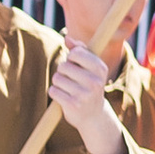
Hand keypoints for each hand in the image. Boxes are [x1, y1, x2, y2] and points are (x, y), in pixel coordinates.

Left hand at [52, 38, 126, 153]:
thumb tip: (67, 38)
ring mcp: (85, 94)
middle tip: (72, 80)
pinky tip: (65, 98)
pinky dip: (55, 93)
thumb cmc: (89, 85)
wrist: (93, 115)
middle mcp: (95, 81)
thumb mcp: (90, 67)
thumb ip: (79, 50)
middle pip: (64, 66)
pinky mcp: (73, 104)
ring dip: (58, 83)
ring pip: (57, 78)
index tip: (77, 65)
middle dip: (63, 72)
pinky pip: (53, 91)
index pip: (76, 53)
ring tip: (68, 89)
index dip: (71, 58)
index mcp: (101, 68)